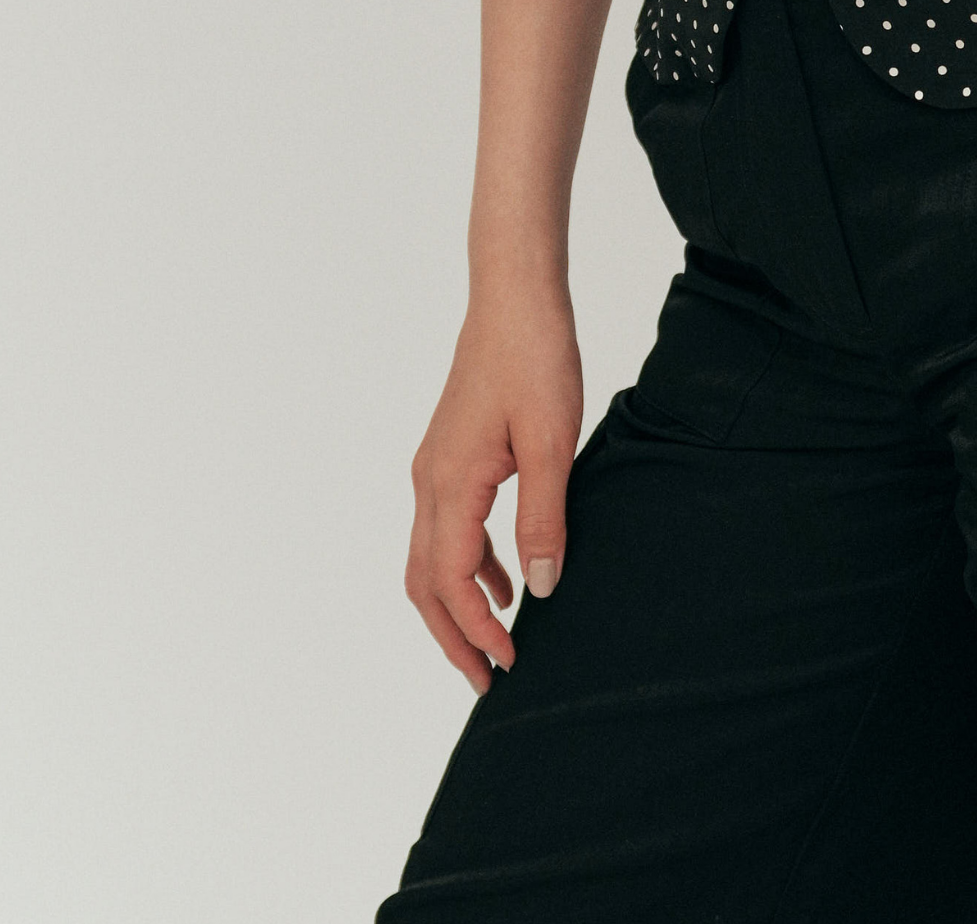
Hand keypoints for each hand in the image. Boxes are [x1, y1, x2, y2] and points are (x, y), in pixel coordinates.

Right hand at [404, 285, 584, 689]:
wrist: (514, 296)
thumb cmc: (535, 357)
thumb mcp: (551, 441)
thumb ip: (543, 518)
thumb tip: (539, 590)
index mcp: (450, 483)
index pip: (450, 582)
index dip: (475, 630)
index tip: (507, 665)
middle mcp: (430, 480)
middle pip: (425, 582)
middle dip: (452, 636)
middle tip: (487, 679)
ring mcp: (435, 466)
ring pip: (431, 558)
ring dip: (459, 603)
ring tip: (498, 640)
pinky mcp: (451, 454)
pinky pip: (448, 528)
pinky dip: (470, 564)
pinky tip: (507, 577)